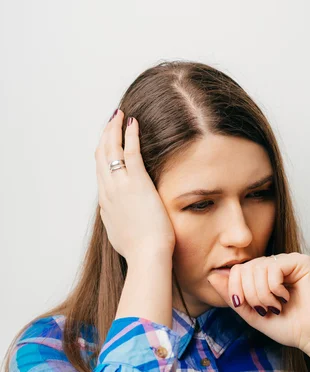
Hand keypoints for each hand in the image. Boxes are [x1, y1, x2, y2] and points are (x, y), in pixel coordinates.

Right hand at [95, 109, 175, 259]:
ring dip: (113, 129)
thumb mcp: (120, 234)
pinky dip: (130, 135)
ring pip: (111, 149)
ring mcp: (120, 186)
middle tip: (111, 120)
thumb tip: (117, 214)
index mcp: (106, 203)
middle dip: (105, 135)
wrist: (147, 256)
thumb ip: (116, 219)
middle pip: (101, 156)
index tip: (108, 141)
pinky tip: (133, 123)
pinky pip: (130, 152)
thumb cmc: (139, 250)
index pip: (100, 171)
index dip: (102, 152)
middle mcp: (108, 191)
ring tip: (119, 115)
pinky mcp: (137, 182)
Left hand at [207, 252, 309, 354]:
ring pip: (257, 268)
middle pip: (244, 268)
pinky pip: (273, 267)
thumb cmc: (287, 326)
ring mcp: (287, 261)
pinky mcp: (300, 261)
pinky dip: (274, 288)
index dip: (234, 288)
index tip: (246, 306)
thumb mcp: (251, 313)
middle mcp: (273, 264)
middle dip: (249, 294)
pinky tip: (286, 297)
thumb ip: (232, 296)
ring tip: (276, 305)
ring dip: (262, 294)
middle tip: (265, 309)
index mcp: (261, 275)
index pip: (236, 270)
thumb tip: (211, 276)